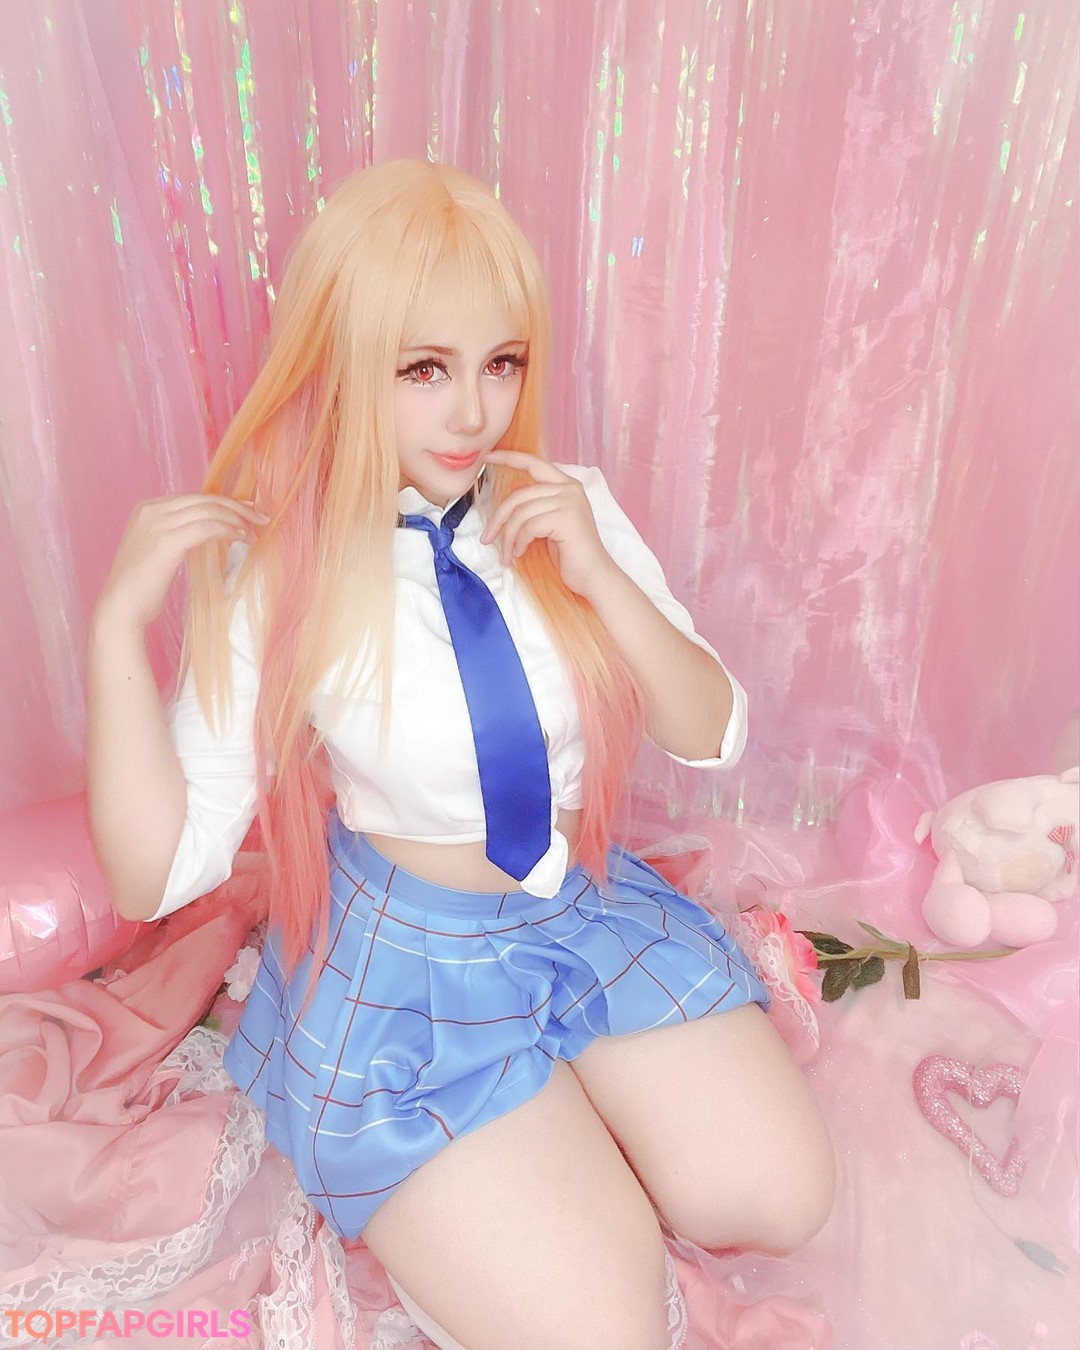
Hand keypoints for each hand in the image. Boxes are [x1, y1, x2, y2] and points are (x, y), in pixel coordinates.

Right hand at [94, 494, 268, 630]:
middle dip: (236, 506)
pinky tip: (241, 539)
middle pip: (204, 499)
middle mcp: (150, 510)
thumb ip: (176, 534)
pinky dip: (228, 530)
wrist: (120, 608)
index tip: (245, 510)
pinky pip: (207, 527)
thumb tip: (208, 530)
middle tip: (259, 517)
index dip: (223, 502)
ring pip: (208, 510)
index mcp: (147, 508)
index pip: (194, 497)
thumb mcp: (157, 551)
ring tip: (254, 531)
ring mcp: (157, 523)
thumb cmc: (141, 587)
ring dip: (236, 519)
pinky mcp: (166, 540)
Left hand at [479, 450, 615, 598]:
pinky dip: (519, 542)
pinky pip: (529, 527)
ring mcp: (570, 501)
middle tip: (487, 538)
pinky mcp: (567, 518)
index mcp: (566, 485)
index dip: (508, 458)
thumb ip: (535, 505)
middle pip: (519, 495)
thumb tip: (506, 500)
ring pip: (521, 513)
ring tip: (507, 554)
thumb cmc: (570, 553)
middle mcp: (569, 488)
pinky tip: (520, 553)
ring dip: (508, 537)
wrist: (593, 576)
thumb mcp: (549, 522)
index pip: (533, 463)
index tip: (487, 458)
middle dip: (498, 519)